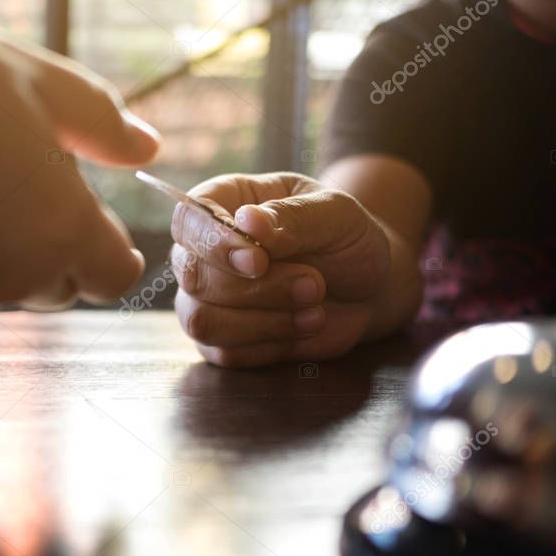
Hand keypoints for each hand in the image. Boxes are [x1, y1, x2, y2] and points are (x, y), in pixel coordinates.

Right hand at [0, 0, 159, 313]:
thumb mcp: (15, 71)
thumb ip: (93, 117)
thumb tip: (147, 149)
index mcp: (52, 229)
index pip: (111, 273)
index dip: (105, 240)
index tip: (79, 201)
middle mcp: (3, 282)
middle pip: (55, 284)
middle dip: (49, 241)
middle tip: (3, 168)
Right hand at [170, 172, 390, 366]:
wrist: (369, 287)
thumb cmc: (346, 238)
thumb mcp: (335, 214)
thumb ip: (291, 217)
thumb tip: (247, 220)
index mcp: (224, 202)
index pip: (187, 219)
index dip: (212, 242)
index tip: (258, 260)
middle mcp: (204, 251)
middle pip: (193, 275)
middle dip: (257, 289)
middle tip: (313, 283)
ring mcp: (207, 298)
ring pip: (202, 320)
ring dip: (263, 322)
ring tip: (315, 310)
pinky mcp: (222, 340)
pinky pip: (224, 352)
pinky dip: (270, 345)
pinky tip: (304, 327)